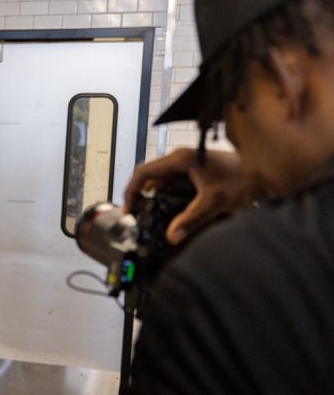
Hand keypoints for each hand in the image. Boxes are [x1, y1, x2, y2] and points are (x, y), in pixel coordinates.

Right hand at [123, 149, 256, 244]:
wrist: (265, 174)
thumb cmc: (243, 180)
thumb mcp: (214, 202)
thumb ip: (191, 220)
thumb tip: (171, 237)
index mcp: (182, 158)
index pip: (144, 172)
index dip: (131, 191)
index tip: (129, 210)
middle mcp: (181, 157)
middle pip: (148, 175)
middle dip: (140, 196)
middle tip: (137, 216)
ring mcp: (186, 163)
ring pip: (159, 179)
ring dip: (151, 196)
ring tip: (148, 215)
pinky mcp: (192, 171)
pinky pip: (170, 182)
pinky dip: (164, 196)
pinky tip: (165, 210)